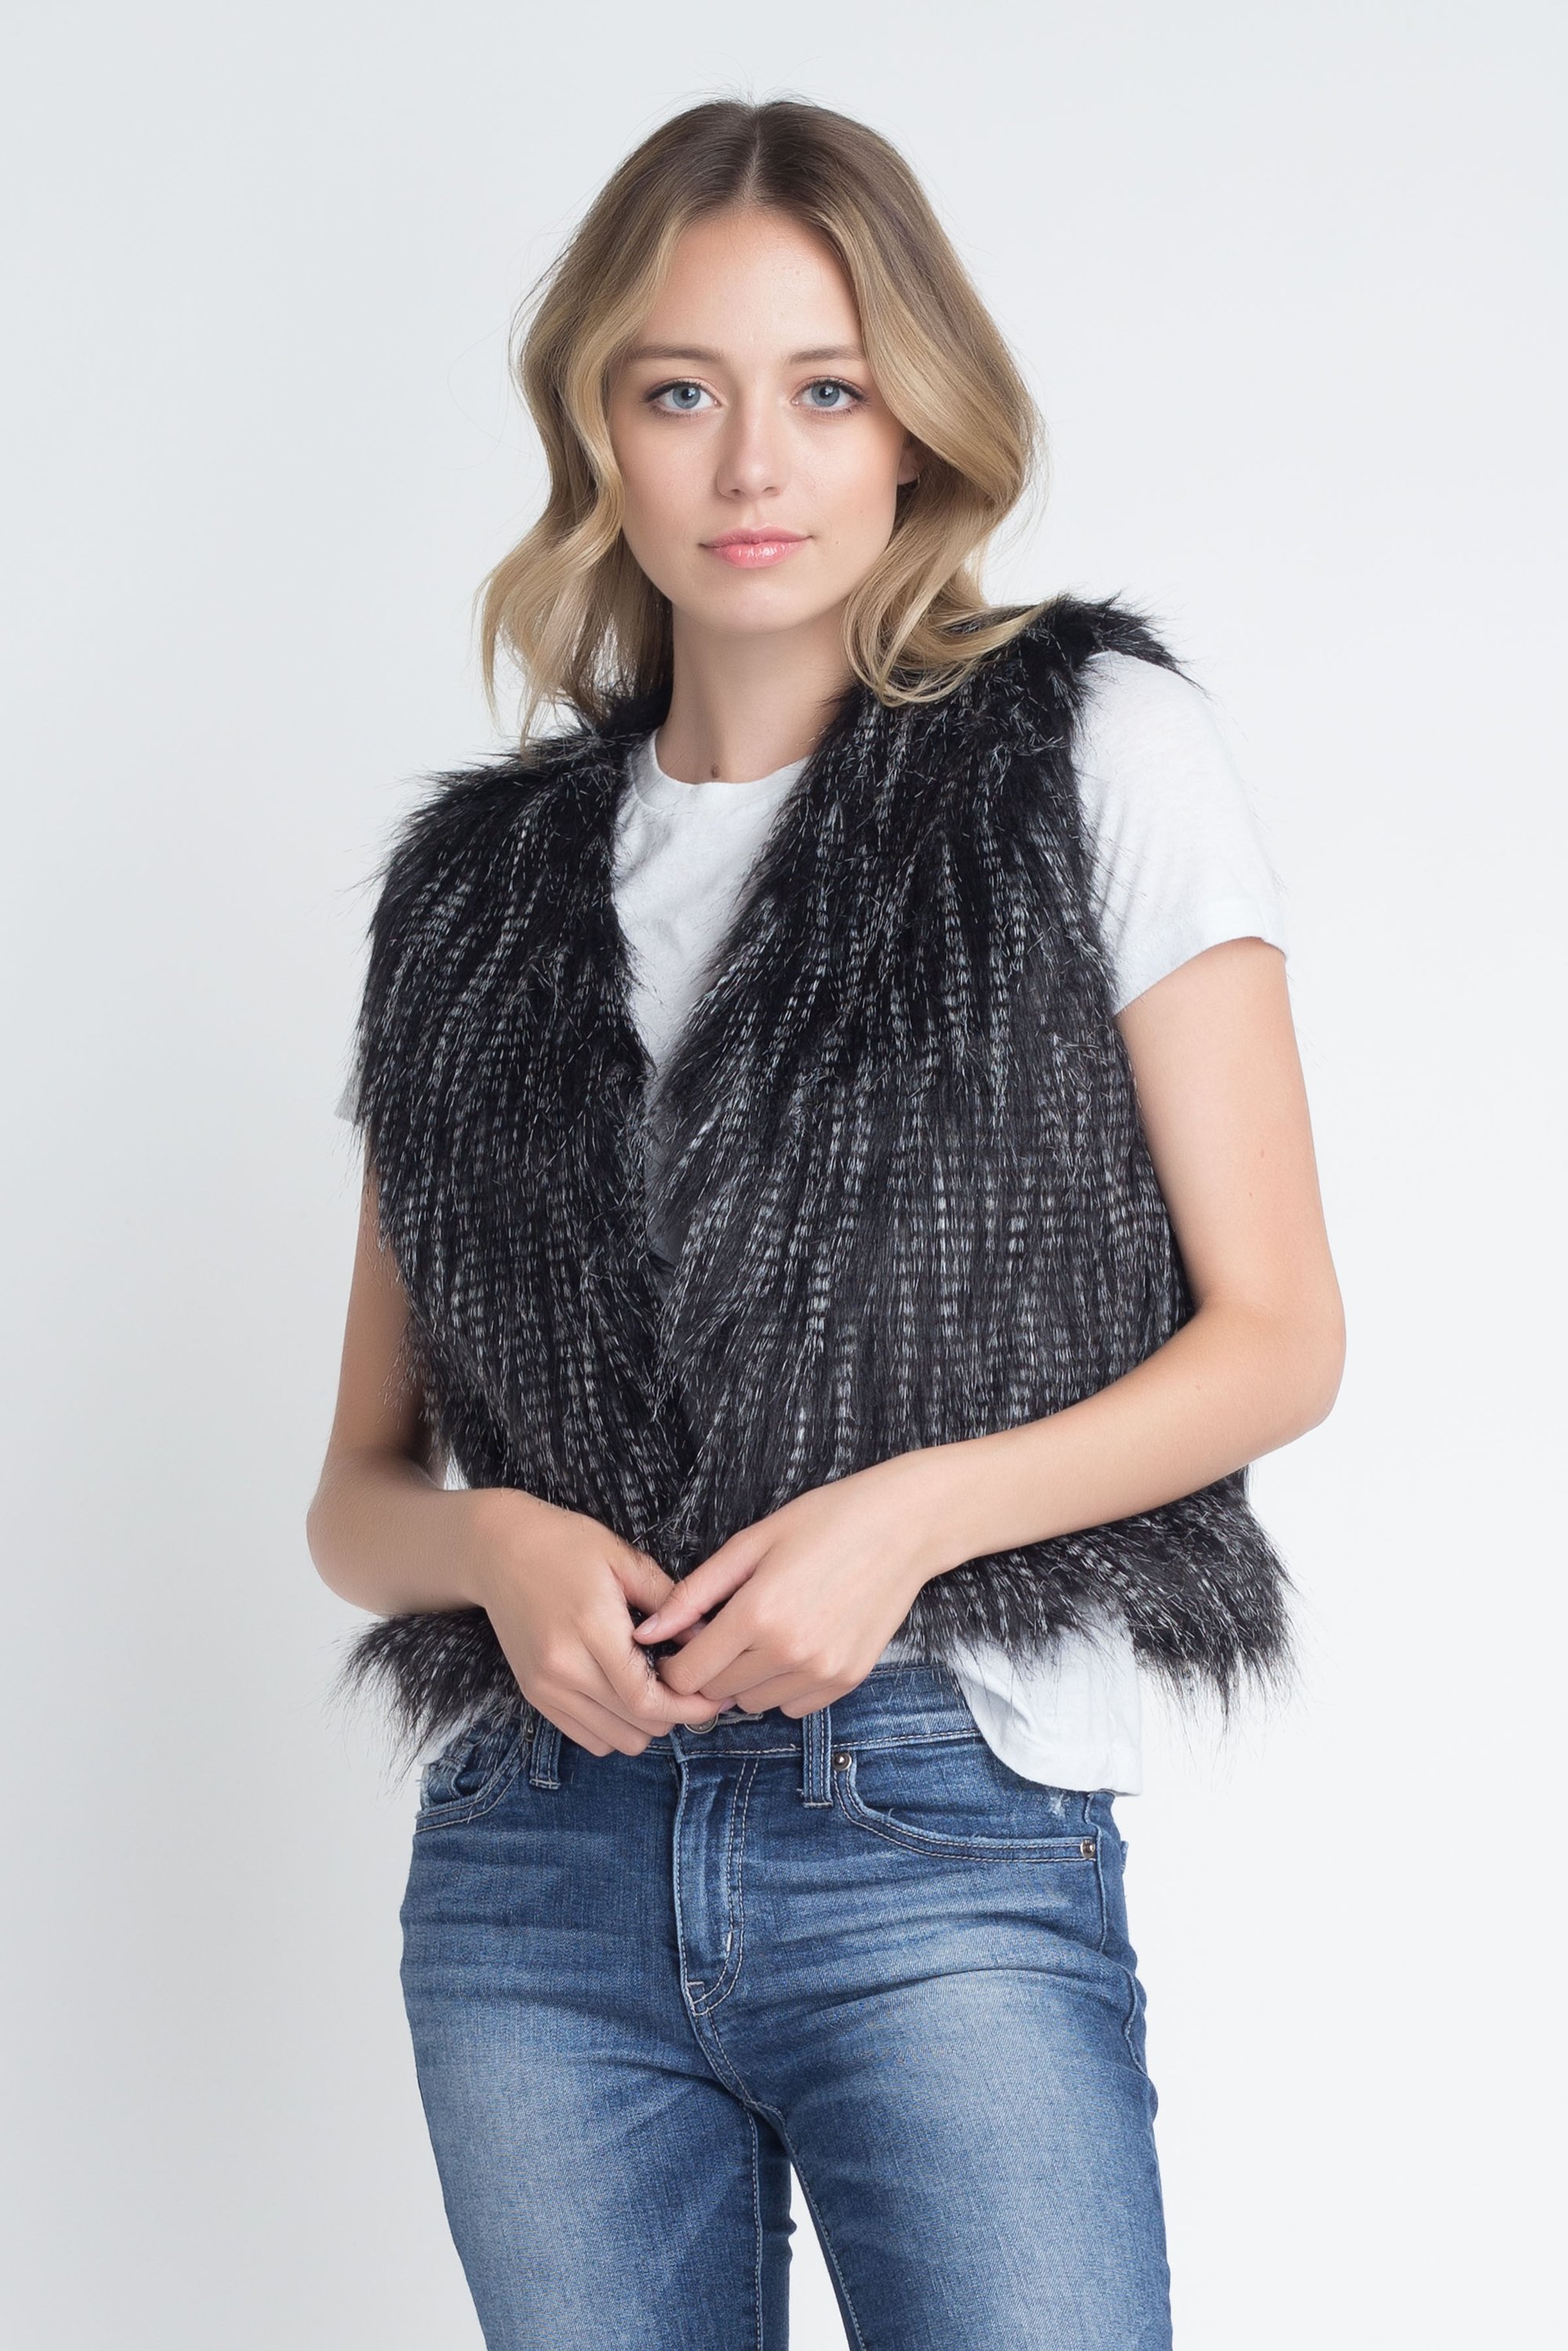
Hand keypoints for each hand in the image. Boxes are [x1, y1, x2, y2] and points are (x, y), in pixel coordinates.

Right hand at [461, 1489, 727, 1755]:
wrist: (496, 1550)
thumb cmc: (563, 1544)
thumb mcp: (622, 1558)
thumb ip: (669, 1600)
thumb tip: (707, 1637)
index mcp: (590, 1629)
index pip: (646, 1698)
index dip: (687, 1707)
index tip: (713, 1699)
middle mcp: (563, 1668)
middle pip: (635, 1726)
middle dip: (674, 1714)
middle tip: (690, 1687)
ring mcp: (544, 1687)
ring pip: (613, 1741)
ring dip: (643, 1724)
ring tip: (656, 1689)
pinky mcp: (534, 1695)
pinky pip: (586, 1738)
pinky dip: (614, 1728)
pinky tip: (624, 1694)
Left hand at [628, 1459, 940, 1717]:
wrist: (902, 1526)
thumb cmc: (824, 1522)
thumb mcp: (751, 1544)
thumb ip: (694, 1593)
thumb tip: (647, 1632)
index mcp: (757, 1613)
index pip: (688, 1674)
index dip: (674, 1662)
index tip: (680, 1643)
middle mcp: (789, 1652)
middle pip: (717, 1692)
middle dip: (708, 1667)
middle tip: (724, 1629)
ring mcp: (822, 1671)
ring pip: (753, 1703)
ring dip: (746, 1678)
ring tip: (763, 1632)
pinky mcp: (847, 1680)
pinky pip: (792, 1706)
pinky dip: (782, 1685)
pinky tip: (794, 1643)